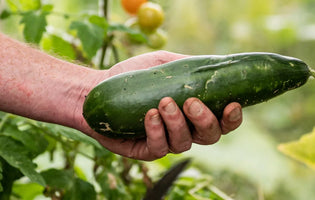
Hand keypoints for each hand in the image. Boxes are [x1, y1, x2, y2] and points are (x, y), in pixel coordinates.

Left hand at [79, 51, 241, 160]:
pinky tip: (149, 115)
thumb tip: (213, 63)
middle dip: (205, 120)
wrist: (100, 87)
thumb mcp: (163, 64)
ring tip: (164, 103)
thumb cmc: (133, 76)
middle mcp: (184, 130)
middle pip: (209, 137)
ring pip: (184, 143)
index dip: (232, 118)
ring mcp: (165, 141)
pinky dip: (156, 131)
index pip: (221, 121)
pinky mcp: (146, 150)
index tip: (232, 104)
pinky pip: (158, 148)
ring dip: (177, 123)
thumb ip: (187, 66)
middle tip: (191, 102)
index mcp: (192, 113)